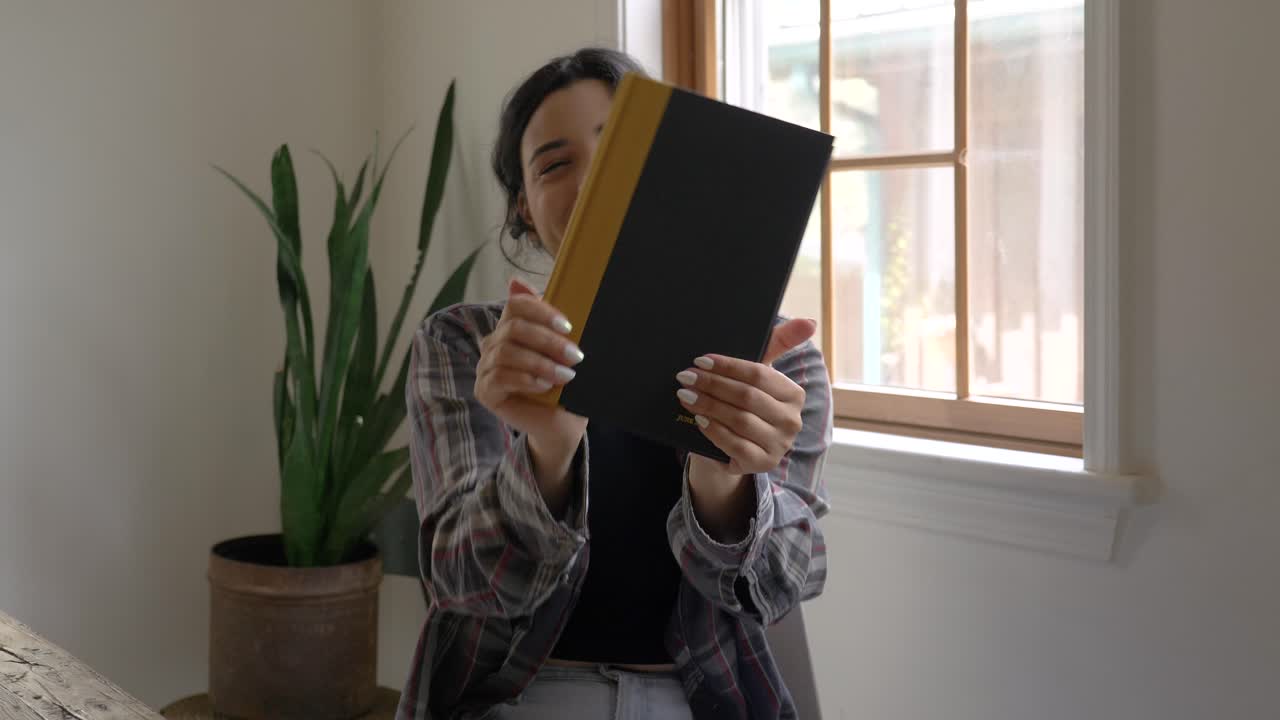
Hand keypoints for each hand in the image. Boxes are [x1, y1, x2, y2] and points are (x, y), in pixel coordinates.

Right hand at [475, 278, 587, 502]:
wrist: (563, 422)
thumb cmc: (563, 382)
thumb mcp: (562, 347)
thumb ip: (545, 317)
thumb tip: (515, 280)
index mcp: (511, 328)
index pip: (516, 305)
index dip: (541, 311)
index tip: (568, 326)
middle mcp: (494, 344)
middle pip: (513, 328)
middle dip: (547, 341)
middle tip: (574, 355)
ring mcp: (485, 368)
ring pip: (507, 353)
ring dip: (541, 363)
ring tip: (565, 375)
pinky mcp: (485, 391)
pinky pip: (499, 377)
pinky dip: (526, 380)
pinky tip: (544, 387)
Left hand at [677, 318, 815, 475]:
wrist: (732, 448)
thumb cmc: (745, 404)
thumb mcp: (757, 376)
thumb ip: (779, 344)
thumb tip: (809, 321)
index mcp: (794, 395)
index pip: (759, 375)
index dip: (728, 366)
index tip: (700, 360)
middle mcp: (792, 421)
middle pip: (747, 397)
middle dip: (713, 385)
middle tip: (685, 377)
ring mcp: (779, 445)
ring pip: (740, 420)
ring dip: (708, 406)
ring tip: (685, 395)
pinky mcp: (763, 464)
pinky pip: (735, 445)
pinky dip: (714, 430)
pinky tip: (698, 419)